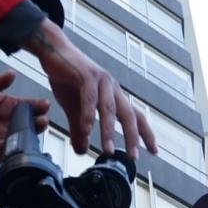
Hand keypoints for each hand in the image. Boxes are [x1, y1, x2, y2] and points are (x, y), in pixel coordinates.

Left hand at [0, 70, 48, 161]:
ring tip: (32, 135)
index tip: (44, 104)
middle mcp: (2, 122)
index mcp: (3, 105)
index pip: (25, 106)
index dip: (36, 106)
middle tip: (42, 121)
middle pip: (25, 125)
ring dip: (26, 140)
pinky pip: (0, 155)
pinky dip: (9, 155)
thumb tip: (11, 74)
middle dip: (36, 124)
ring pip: (16, 141)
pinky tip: (16, 152)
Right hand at [20, 20, 157, 157]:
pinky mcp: (86, 75)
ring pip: (109, 109)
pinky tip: (87, 130)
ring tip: (108, 150)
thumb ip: (79, 130)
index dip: (145, 133)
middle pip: (128, 115)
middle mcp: (111, 88)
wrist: (53, 51)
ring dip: (109, 131)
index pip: (134, 116)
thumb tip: (82, 151)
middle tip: (134, 156)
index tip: (153, 152)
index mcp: (113, 95)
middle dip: (133, 137)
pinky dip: (89, 115)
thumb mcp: (73, 109)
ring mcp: (101, 80)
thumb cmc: (67, 78)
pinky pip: (90, 99)